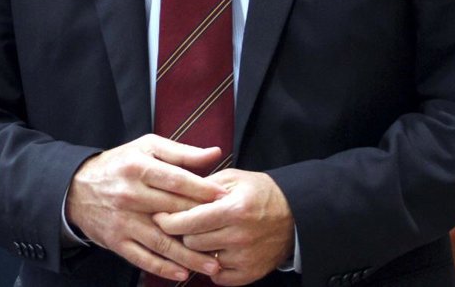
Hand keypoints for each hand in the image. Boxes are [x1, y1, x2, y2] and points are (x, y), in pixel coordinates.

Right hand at [65, 134, 228, 282]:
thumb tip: (214, 153)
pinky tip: (183, 273)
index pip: (177, 180)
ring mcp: (123, 220)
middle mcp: (130, 194)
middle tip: (228, 235)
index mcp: (139, 167)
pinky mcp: (117, 240)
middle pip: (173, 212)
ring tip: (214, 265)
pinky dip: (164, 268)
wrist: (77, 188)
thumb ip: (180, 152)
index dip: (203, 191)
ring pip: (162, 241)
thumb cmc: (119, 165)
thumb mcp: (145, 148)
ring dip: (190, 256)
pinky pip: (143, 257)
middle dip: (203, 225)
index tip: (226, 199)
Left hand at [153, 169, 294, 285]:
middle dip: (184, 232)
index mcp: (233, 209)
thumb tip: (173, 195)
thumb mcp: (233, 178)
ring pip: (202, 260)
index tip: (159, 216)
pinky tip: (216, 252)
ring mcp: (245, 257)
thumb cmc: (260, 192)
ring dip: (198, 249)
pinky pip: (218, 278)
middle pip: (191, 242)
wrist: (295, 214)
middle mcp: (239, 236)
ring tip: (201, 235)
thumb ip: (203, 185)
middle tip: (184, 224)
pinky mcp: (250, 273)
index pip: (188, 221)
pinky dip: (213, 267)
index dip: (168, 220)